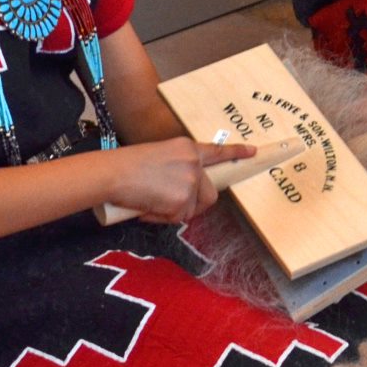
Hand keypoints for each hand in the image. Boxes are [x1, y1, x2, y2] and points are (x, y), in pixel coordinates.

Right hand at [105, 138, 253, 224]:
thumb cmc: (127, 165)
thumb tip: (183, 189)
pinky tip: (146, 208)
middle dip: (193, 203)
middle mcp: (195, 162)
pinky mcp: (183, 200)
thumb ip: (179, 167)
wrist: (114, 173)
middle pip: (209, 193)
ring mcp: (191, 181)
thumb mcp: (160, 156)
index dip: (236, 152)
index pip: (217, 150)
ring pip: (191, 209)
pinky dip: (161, 218)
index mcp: (188, 148)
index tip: (253, 152)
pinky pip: (177, 218)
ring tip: (150, 201)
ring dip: (172, 211)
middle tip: (169, 203)